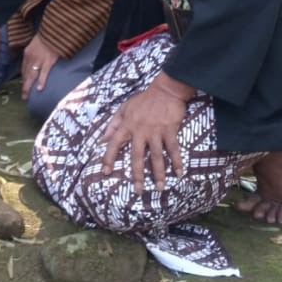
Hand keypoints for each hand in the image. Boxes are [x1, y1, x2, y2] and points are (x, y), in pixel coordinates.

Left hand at [20, 33, 59, 100]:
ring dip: (29, 87)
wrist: (54, 31)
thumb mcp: (35, 44)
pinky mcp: (49, 61)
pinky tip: (40, 89)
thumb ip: (33, 54)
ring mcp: (39, 60)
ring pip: (32, 76)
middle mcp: (31, 58)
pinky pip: (44, 73)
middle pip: (26, 75)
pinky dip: (41, 81)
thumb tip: (33, 63)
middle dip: (24, 86)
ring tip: (27, 96)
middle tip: (23, 97)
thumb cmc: (46, 37)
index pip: (24, 69)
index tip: (24, 86)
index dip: (24, 78)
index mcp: (27, 54)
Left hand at [101, 72, 194, 192]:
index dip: (108, 157)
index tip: (105, 172)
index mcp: (127, 125)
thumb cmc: (144, 100)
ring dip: (158, 174)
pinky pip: (173, 149)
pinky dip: (177, 162)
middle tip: (138, 191)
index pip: (114, 143)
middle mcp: (140, 131)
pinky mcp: (170, 131)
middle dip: (137, 175)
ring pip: (156, 157)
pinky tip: (179, 173)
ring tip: (159, 188)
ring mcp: (156, 132)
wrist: (165, 90)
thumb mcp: (124, 108)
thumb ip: (112, 124)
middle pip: (137, 156)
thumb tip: (101, 139)